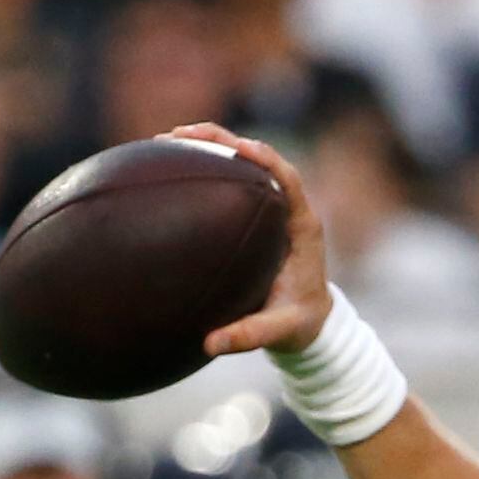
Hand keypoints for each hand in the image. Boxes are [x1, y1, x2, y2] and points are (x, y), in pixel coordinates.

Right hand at [184, 125, 337, 358]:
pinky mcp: (254, 213)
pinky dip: (203, 169)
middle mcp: (288, 209)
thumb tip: (210, 344)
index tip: (236, 146)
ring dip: (208, 146)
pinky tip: (168, 167)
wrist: (313, 324)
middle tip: (180, 133)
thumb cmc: (301, 324)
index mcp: (303, 227)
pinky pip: (230, 181)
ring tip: (165, 139)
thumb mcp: (281, 332)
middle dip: (222, 139)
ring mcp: (271, 207)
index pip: (288, 179)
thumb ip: (251, 336)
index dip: (264, 157)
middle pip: (259, 157)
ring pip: (241, 162)